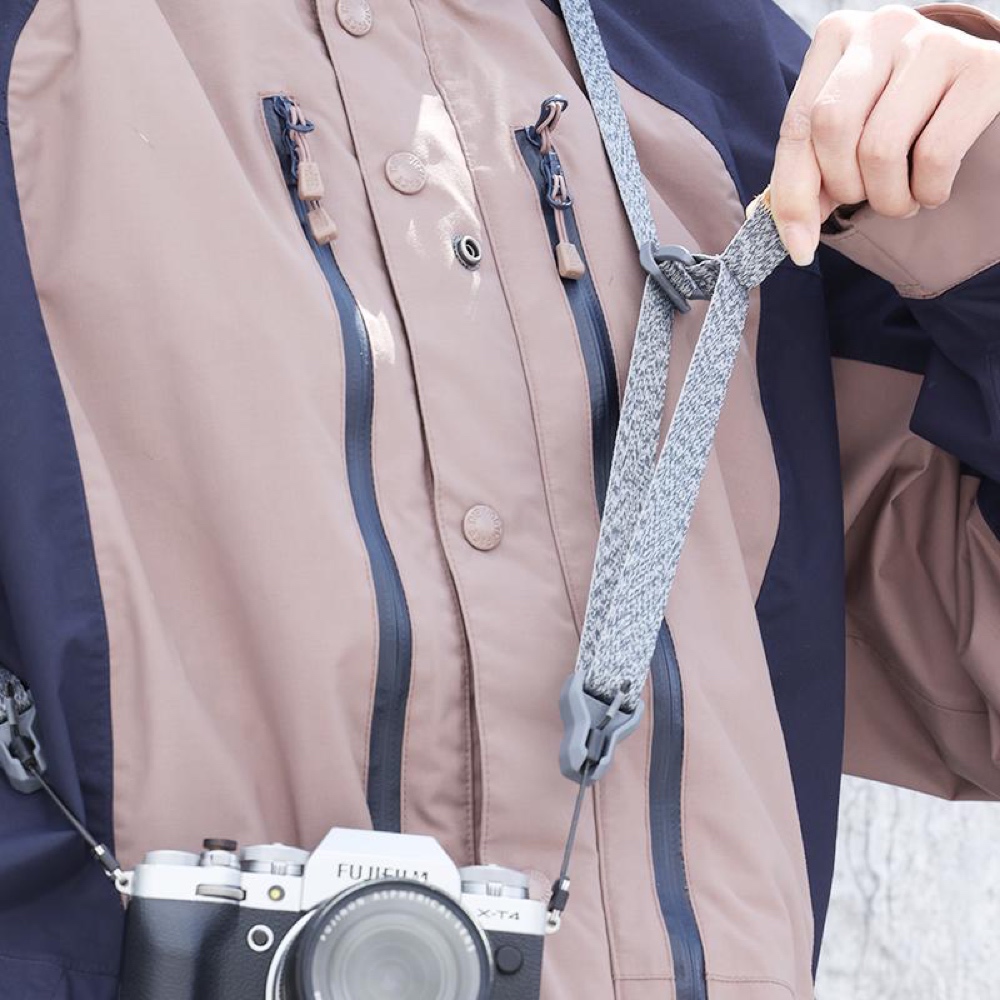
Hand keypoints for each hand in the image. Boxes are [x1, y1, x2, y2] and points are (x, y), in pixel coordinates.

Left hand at [769, 5, 999, 265]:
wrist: (971, 88)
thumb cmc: (895, 115)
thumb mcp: (844, 134)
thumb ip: (807, 175)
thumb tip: (784, 235)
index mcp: (836, 37)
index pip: (798, 125)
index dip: (792, 195)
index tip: (798, 247)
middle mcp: (883, 28)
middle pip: (833, 128)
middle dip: (845, 187)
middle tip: (867, 197)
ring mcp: (936, 42)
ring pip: (881, 148)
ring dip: (888, 199)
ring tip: (900, 197)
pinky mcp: (983, 70)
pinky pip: (934, 156)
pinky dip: (928, 191)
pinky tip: (930, 186)